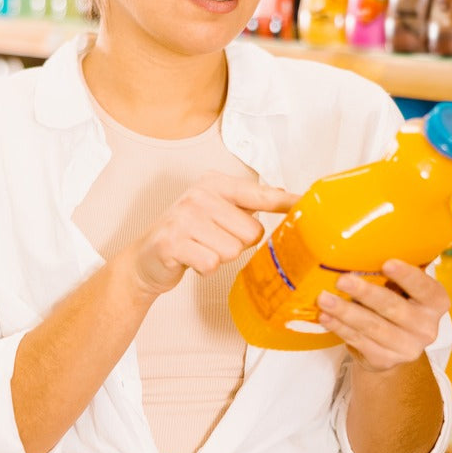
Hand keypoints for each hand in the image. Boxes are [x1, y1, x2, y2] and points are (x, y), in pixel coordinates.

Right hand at [124, 173, 298, 297]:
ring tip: (201, 248)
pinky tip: (191, 259)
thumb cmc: (187, 234)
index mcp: (214, 184)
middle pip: (251, 232)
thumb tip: (286, 198)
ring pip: (232, 250)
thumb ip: (249, 203)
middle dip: (237, 243)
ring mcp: (184, 218)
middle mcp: (199, 195)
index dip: (285, 202)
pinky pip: (211, 263)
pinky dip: (204, 268)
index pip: (260, 194)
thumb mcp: (217, 210)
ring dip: (220, 257)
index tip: (306, 202)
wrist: (146, 258)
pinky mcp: (172, 242)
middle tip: (214, 239)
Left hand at [316, 259, 449, 373]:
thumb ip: (394, 272)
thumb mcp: (405, 288)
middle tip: (342, 279)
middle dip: (365, 293)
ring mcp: (407, 348)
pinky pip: (358, 341)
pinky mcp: (385, 360)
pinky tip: (325, 316)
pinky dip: (339, 327)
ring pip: (372, 327)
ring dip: (345, 311)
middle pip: (393, 308)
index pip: (425, 288)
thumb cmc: (398, 302)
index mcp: (436, 302)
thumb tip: (361, 249)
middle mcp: (427, 327)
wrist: (394, 346)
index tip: (386, 263)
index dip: (407, 276)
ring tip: (324, 298)